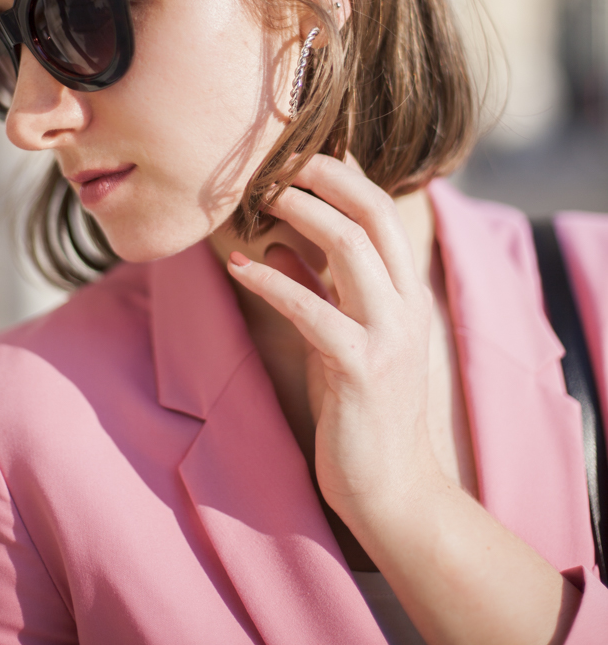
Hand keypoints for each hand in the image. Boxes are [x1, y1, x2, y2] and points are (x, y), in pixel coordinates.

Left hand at [228, 154, 579, 644]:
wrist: (392, 488)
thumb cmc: (362, 409)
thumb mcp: (342, 336)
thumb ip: (321, 287)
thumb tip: (281, 241)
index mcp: (405, 294)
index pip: (384, 214)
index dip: (346, 177)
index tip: (304, 157)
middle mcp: (405, 306)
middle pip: (374, 216)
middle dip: (328, 180)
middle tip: (281, 163)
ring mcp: (388, 336)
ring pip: (352, 249)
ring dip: (304, 215)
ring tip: (264, 200)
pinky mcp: (360, 369)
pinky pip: (312, 309)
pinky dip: (272, 281)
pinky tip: (239, 267)